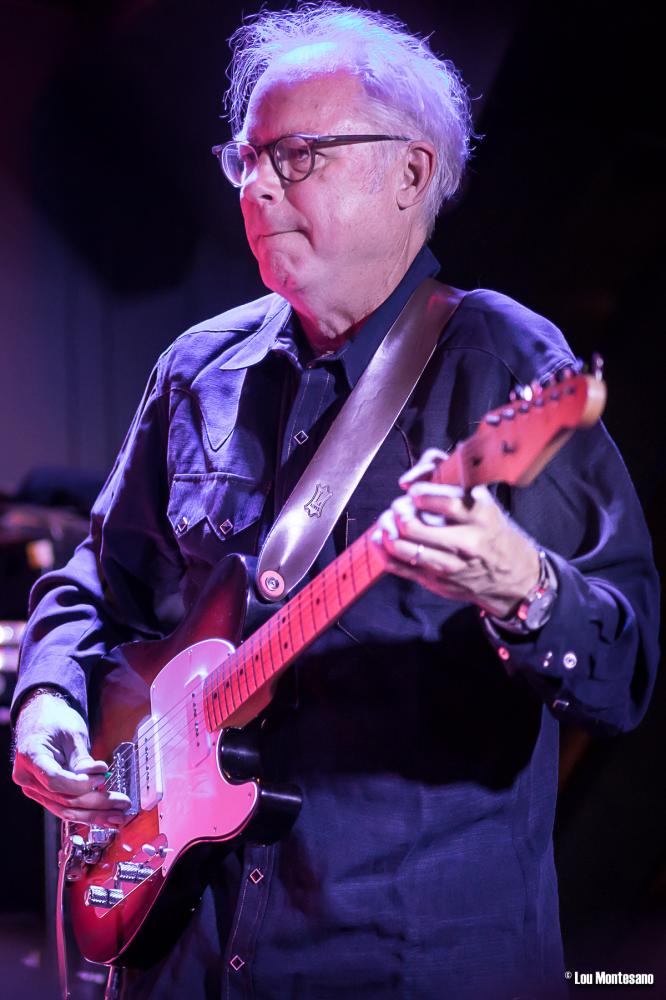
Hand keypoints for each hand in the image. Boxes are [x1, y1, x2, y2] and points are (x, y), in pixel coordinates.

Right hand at [13, 691, 129, 825]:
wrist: (41, 719)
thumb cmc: (55, 720)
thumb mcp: (71, 733)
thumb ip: (82, 758)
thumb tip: (98, 776)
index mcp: (31, 756)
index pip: (54, 780)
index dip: (80, 784)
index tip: (102, 779)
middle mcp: (28, 778)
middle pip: (63, 799)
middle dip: (96, 804)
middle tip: (122, 804)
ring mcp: (34, 789)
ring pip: (65, 809)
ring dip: (94, 815)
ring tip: (118, 816)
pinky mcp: (44, 794)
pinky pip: (64, 807)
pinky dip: (86, 812)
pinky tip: (105, 815)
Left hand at [372, 450, 539, 617]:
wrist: (513, 576)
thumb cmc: (490, 530)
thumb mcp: (481, 498)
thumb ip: (447, 474)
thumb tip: (409, 479)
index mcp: (480, 516)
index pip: (443, 500)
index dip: (419, 492)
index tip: (415, 492)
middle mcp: (466, 543)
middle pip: (413, 527)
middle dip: (398, 512)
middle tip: (399, 506)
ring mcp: (450, 566)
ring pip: (402, 548)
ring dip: (387, 530)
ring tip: (388, 521)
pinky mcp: (437, 582)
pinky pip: (399, 567)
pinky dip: (383, 550)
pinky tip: (381, 538)